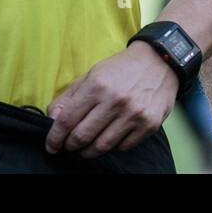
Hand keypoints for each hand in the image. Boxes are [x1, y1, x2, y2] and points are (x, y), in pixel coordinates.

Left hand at [45, 41, 178, 158]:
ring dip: (88, 151)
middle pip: (81, 137)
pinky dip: (112, 146)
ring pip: (101, 146)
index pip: (66, 121)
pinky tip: (110, 137)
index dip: (54, 138)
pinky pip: (123, 147)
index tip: (51, 146)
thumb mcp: (92, 74)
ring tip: (86, 147)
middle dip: (70, 146)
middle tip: (69, 146)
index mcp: (97, 86)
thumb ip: (69, 97)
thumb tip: (52, 120)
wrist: (160, 61)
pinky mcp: (149, 124)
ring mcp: (134, 114)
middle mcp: (116, 101)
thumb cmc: (122, 69)